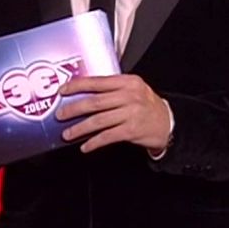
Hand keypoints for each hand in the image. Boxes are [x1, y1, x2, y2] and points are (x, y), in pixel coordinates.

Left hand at [55, 74, 172, 153]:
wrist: (168, 123)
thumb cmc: (146, 105)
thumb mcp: (134, 90)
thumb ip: (112, 88)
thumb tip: (81, 93)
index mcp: (127, 82)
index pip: (97, 82)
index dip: (77, 86)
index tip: (62, 91)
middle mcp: (130, 96)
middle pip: (94, 102)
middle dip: (73, 109)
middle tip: (60, 115)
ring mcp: (131, 113)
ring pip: (98, 121)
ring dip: (79, 128)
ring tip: (67, 134)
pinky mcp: (132, 130)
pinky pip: (107, 136)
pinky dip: (93, 142)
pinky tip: (85, 146)